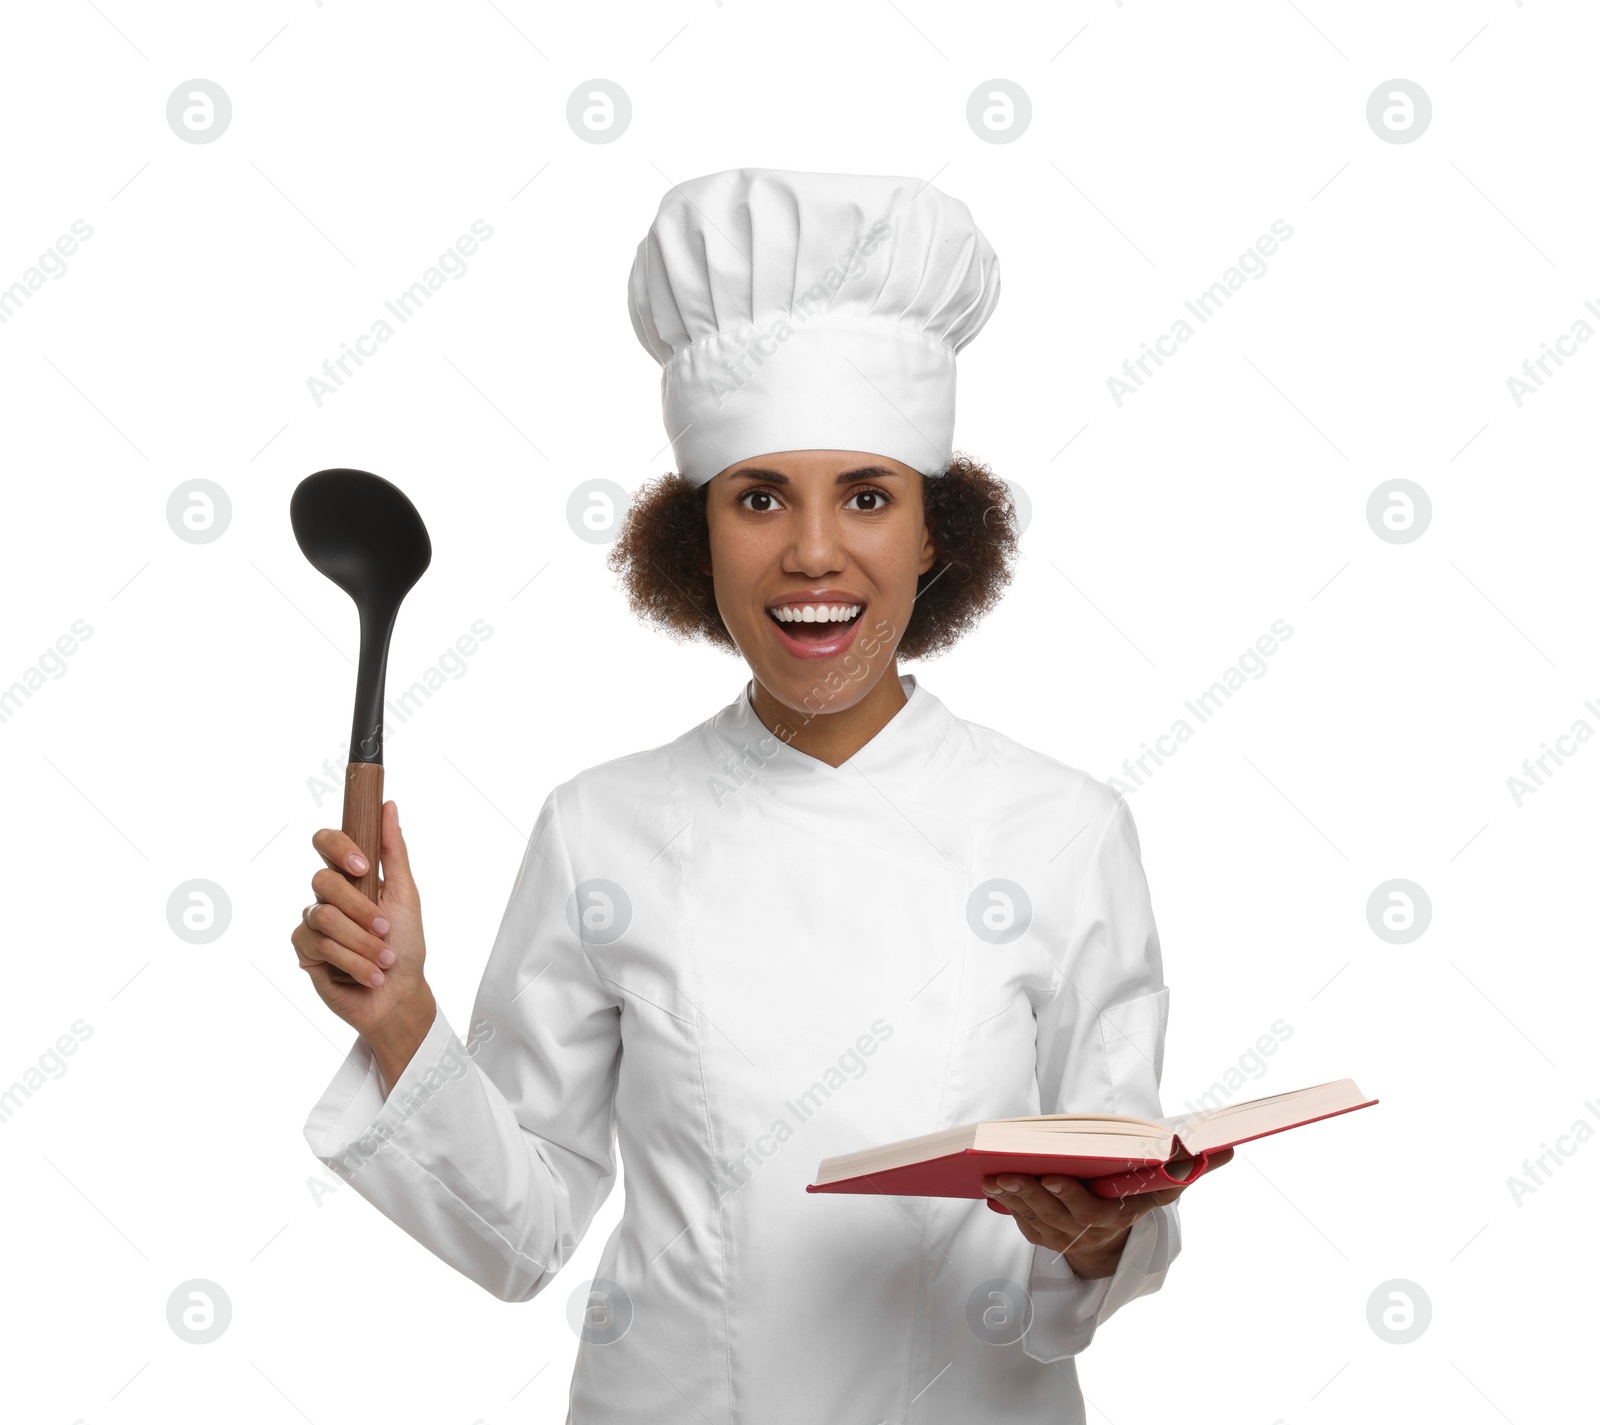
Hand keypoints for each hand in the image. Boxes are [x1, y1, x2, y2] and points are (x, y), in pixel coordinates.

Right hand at [290, 800, 434, 1049]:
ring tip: (383, 959)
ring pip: (323, 916)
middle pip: (322, 880)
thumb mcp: (406, 895)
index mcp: (351, 876)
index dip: (338, 847)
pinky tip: (369, 975)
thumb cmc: (406, 944)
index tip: (363, 866)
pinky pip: (319, 945)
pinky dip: (353, 962)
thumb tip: (388, 806)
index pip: (326, 841)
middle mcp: (328, 895)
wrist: (399, 994)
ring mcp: (313, 922)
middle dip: (361, 909)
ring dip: (362, 943)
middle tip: (385, 928)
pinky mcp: (305, 951)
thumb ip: (394, 851)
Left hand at [982, 1146, 1233, 1278]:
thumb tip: (1230, 1149)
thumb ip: (1190, 1170)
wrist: (1115, 1245)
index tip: (1050, 1175)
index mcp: (1112, 1218)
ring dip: (1010, 1198)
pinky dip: (1005, 1206)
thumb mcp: (1164, 1191)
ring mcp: (1060, 1238)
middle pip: (1051, 1213)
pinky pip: (1020, 1222)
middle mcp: (1084, 1233)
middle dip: (1027, 1193)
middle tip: (1004, 1171)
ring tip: (991, 1174)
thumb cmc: (1137, 1201)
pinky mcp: (1041, 1236)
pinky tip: (992, 1185)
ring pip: (1031, 1218)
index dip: (1067, 1195)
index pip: (1087, 1210)